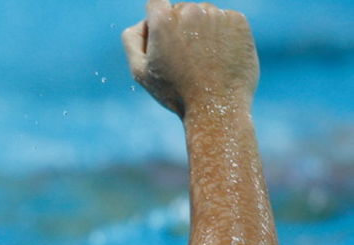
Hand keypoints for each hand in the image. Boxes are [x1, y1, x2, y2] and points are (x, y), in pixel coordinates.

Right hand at [122, 0, 258, 116]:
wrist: (216, 107)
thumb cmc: (175, 92)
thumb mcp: (140, 71)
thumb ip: (132, 40)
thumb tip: (143, 22)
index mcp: (163, 20)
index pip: (156, 3)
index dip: (157, 22)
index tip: (164, 41)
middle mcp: (190, 10)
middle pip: (181, 10)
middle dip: (180, 28)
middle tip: (184, 60)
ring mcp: (216, 14)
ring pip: (204, 15)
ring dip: (202, 31)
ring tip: (204, 61)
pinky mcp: (238, 22)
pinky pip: (225, 21)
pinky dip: (222, 35)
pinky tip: (220, 58)